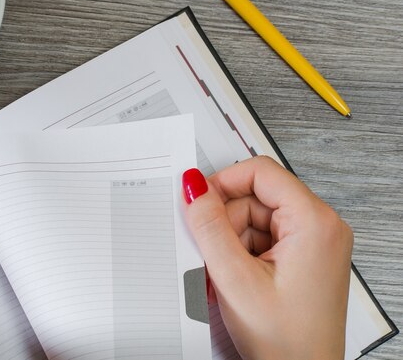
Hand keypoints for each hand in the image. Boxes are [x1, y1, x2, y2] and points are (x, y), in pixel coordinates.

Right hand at [182, 156, 352, 359]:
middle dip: (224, 225)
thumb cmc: (287, 342)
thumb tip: (194, 187)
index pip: (260, 172)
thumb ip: (210, 226)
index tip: (198, 202)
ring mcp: (311, 243)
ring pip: (252, 219)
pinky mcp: (300, 257)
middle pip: (254, 198)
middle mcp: (319, 227)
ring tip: (222, 277)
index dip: (223, 182)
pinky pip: (259, 239)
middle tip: (210, 256)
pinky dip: (238, 255)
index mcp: (315, 223)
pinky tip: (232, 281)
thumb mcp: (235, 279)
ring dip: (228, 244)